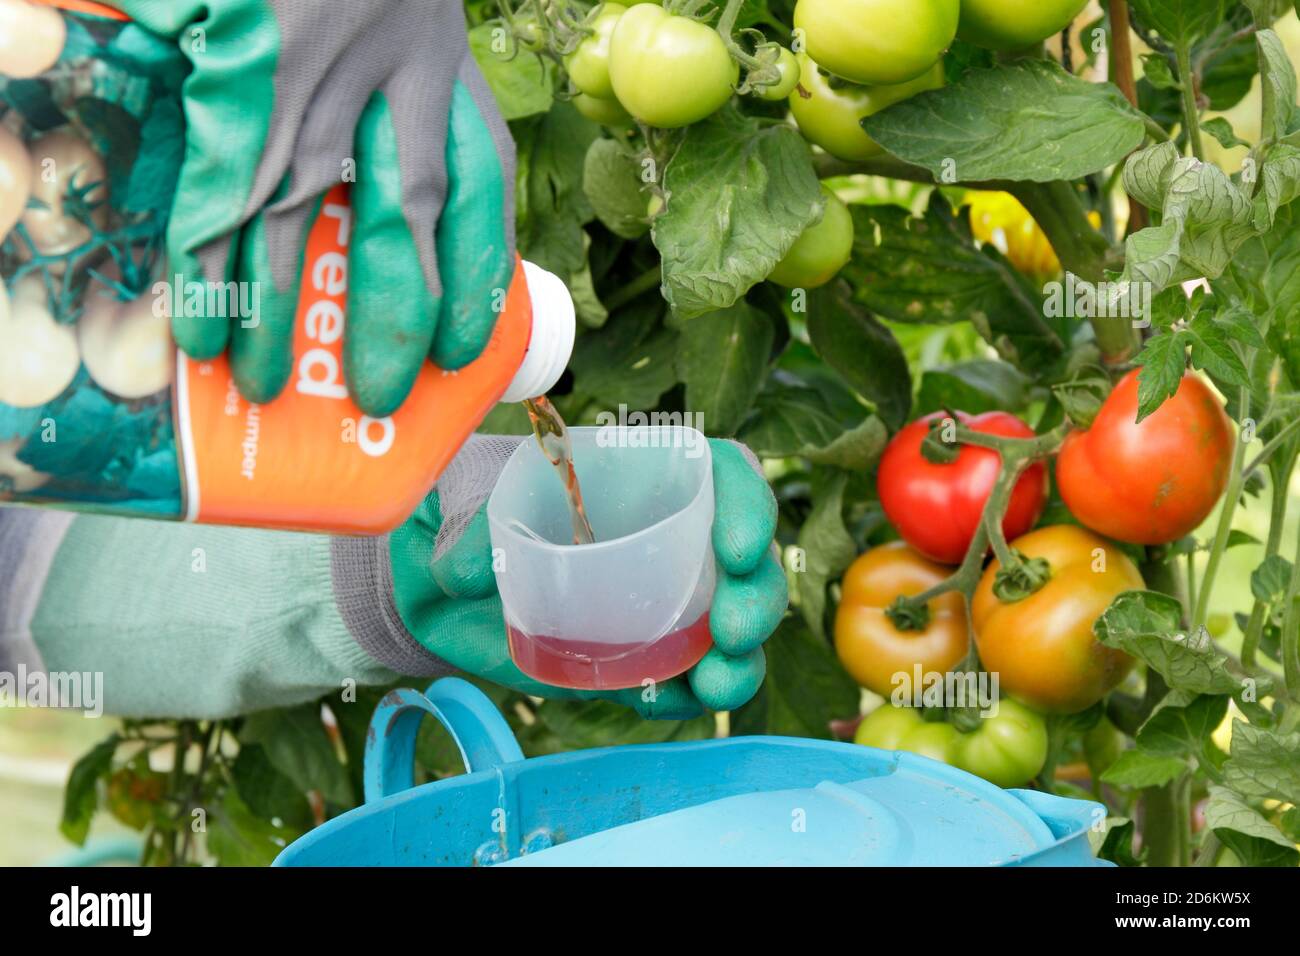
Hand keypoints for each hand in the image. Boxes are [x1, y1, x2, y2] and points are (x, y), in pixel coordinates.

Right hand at [113, 0, 513, 414]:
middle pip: (402, 221)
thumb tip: (419, 238)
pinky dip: (207, 260)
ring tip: (264, 382)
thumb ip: (422, 118)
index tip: (460, 351)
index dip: (473, 280)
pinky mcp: (237, 68)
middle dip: (387, 318)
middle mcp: (390, 77)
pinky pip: (219, 182)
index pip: (477, 192)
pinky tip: (198, 323)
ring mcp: (309, 76)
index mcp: (443, 71)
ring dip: (278, 310)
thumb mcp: (415, 38)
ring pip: (298, 215)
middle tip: (375, 393)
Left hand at [390, 439, 788, 718]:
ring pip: (730, 624)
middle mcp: (665, 536)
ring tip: (719, 680)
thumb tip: (466, 572)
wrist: (432, 589)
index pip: (721, 475)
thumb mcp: (456, 505)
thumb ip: (464, 530)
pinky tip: (685, 699)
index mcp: (640, 478)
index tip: (737, 546)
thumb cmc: (459, 520)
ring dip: (740, 655)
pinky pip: (686, 678)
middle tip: (733, 628)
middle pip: (744, 557)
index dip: (747, 502)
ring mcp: (659, 601)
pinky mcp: (639, 658)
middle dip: (757, 592)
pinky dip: (695, 693)